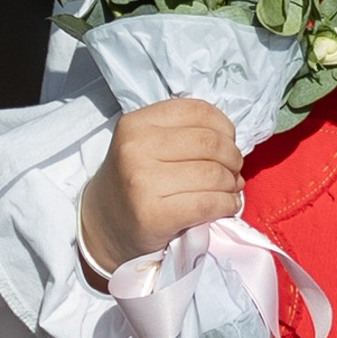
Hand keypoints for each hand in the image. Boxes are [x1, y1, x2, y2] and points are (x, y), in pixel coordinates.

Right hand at [79, 99, 242, 274]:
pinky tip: (227, 206)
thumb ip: (182, 133)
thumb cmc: (133, 182)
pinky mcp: (154, 214)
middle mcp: (136, 148)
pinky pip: (208, 204)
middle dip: (232, 158)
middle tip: (233, 171)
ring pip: (213, 175)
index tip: (228, 142)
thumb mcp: (146, 144)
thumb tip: (232, 144)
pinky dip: (227, 204)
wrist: (103, 225)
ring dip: (231, 184)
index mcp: (136, 123)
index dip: (224, 127)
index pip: (197, 111)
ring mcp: (143, 182)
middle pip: (210, 143)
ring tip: (229, 190)